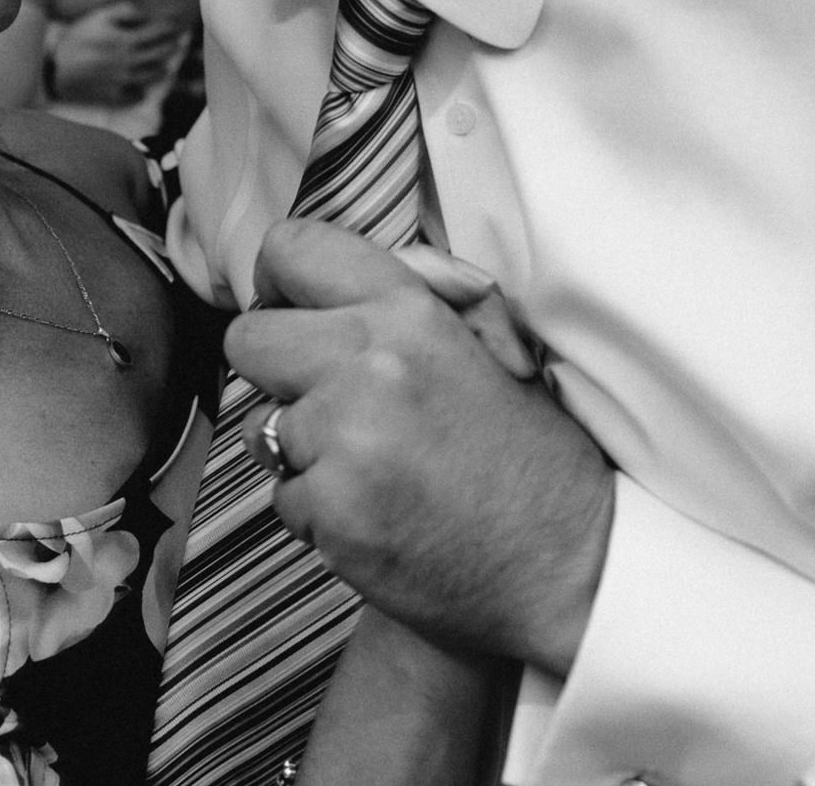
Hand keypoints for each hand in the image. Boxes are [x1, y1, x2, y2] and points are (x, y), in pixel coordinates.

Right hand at [49, 1, 179, 104]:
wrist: (55, 68)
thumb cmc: (77, 39)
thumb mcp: (98, 17)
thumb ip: (124, 12)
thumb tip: (145, 14)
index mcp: (126, 41)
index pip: (157, 33)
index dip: (170, 28)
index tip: (176, 26)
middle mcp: (129, 62)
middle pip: (160, 54)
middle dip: (172, 47)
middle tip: (177, 42)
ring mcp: (123, 80)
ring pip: (153, 76)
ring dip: (162, 69)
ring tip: (165, 64)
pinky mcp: (115, 95)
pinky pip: (137, 95)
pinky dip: (143, 90)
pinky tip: (143, 86)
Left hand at [230, 220, 613, 674]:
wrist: (567, 564)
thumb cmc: (528, 454)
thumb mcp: (490, 344)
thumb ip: (415, 297)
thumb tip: (329, 280)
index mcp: (409, 311)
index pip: (290, 250)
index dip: (277, 282)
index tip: (291, 310)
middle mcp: (369, 362)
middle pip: (247, 338)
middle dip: (276, 370)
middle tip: (328, 399)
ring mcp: (344, 437)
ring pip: (261, 425)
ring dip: (301, 449)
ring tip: (373, 467)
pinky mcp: (330, 509)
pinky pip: (282, 496)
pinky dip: (319, 510)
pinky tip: (378, 512)